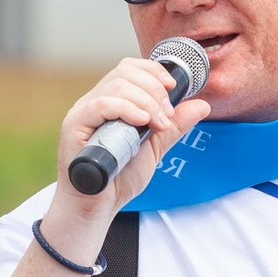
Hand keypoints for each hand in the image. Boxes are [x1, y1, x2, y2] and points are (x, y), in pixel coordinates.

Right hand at [48, 56, 210, 228]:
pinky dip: (127, 109)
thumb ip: (174, 126)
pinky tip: (142, 122)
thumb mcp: (155, 148)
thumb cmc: (119, 178)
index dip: (154, 71)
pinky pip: (102, 104)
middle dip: (154, 89)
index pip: (130, 69)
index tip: (172, 89)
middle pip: (125, 71)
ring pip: (117, 85)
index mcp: (112, 102)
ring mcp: (83, 111)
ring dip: (146, 101)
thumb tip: (202, 105)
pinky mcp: (75, 125)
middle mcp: (95, 101)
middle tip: (166, 115)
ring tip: (157, 124)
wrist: (98, 207)